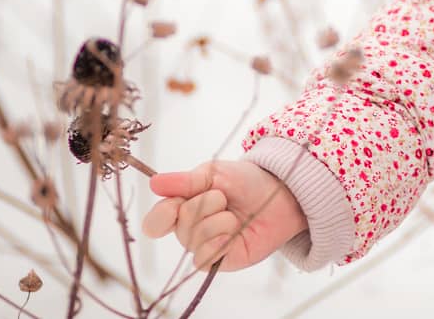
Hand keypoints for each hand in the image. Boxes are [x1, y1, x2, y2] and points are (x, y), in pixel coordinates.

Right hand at [142, 159, 307, 271]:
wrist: (279, 195)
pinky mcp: (220, 261)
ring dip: (219, 221)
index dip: (161, 215)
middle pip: (179, 225)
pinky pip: (204, 259)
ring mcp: (204, 247)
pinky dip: (218, 243)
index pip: (155, 222)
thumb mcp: (215, 173)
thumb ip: (185, 181)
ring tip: (235, 215)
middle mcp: (189, 231)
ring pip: (194, 240)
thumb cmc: (246, 182)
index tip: (174, 204)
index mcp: (182, 208)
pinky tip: (233, 234)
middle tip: (224, 197)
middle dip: (205, 205)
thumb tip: (153, 182)